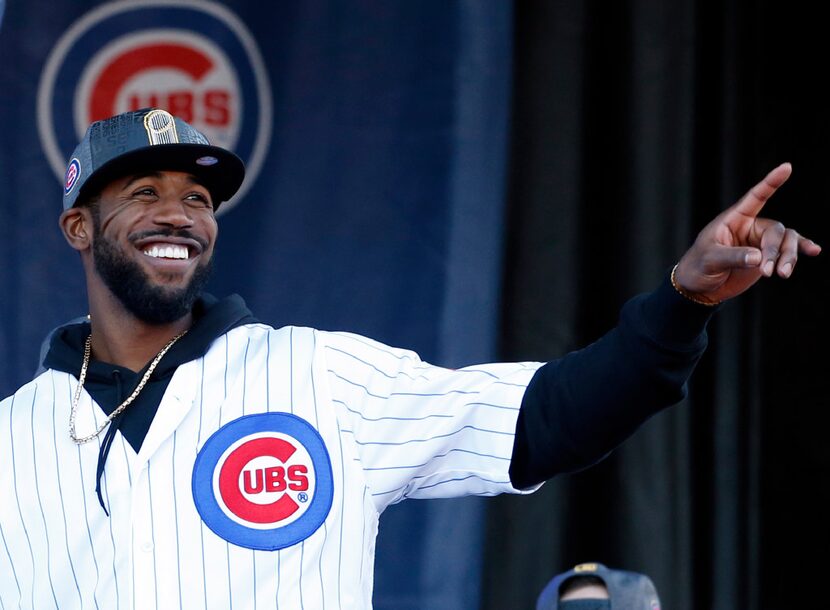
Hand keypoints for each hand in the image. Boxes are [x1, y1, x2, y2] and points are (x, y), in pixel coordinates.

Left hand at [673, 162, 820, 303]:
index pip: (755, 197)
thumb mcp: (711, 260)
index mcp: (733, 220)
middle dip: (776, 251)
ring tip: (782, 274)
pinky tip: (814, 250)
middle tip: (768, 271)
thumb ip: (734, 257)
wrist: (699, 288)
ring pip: (786, 241)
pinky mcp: (766, 257)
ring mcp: (759, 242)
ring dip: (788, 257)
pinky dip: (801, 250)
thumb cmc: (697, 267)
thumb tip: (759, 258)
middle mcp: (749, 227)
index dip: (770, 182)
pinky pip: (788, 249)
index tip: (787, 167)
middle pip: (776, 230)